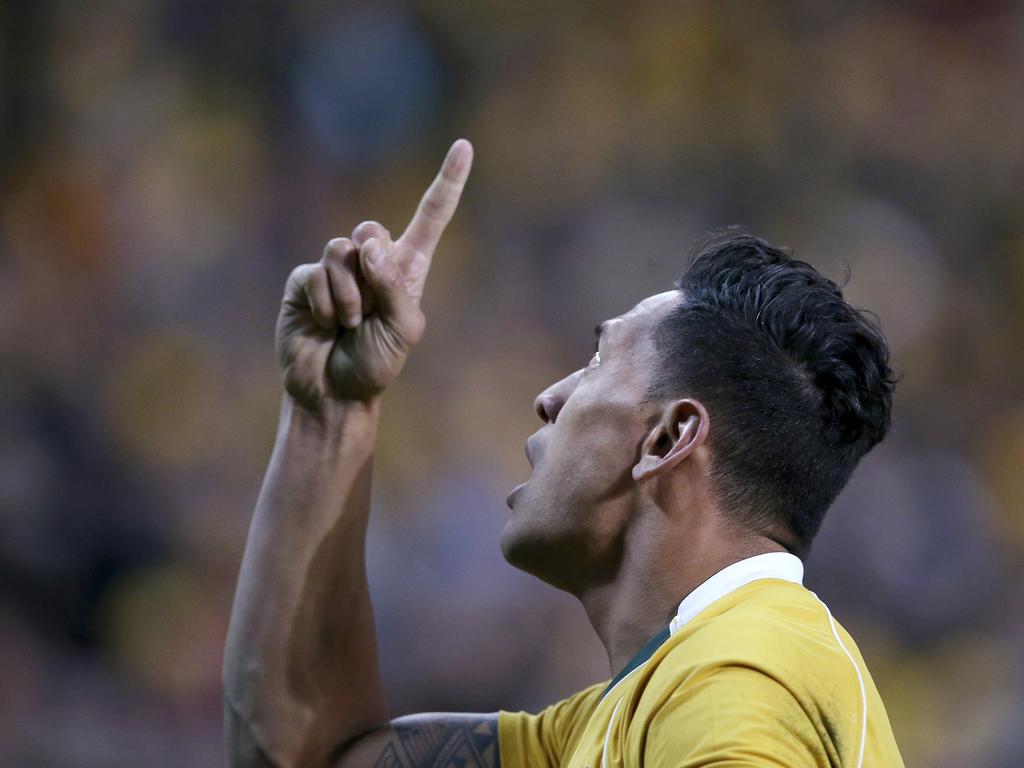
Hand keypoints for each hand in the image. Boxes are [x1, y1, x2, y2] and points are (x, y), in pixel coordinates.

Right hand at [276, 139, 473, 407]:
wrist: (333, 391)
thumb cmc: (375, 364)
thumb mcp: (403, 330)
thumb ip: (394, 285)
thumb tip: (367, 245)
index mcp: (407, 269)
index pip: (430, 217)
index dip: (447, 182)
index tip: (465, 145)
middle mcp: (372, 261)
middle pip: (371, 230)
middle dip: (371, 269)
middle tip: (369, 312)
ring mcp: (336, 269)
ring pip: (341, 251)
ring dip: (349, 296)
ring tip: (348, 325)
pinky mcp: (305, 280)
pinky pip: (317, 274)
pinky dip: (327, 304)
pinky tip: (326, 325)